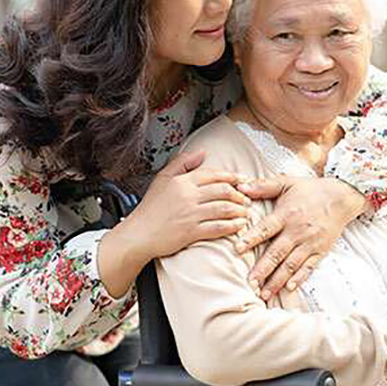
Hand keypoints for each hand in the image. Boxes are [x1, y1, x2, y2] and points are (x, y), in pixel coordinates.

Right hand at [98, 151, 250, 297]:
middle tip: (247, 198)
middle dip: (239, 194)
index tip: (242, 180)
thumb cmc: (150, 208)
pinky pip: (218, 227)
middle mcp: (188, 196)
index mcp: (182, 181)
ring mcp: (191, 214)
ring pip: (223, 209)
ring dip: (239, 210)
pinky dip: (232, 226)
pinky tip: (238, 225)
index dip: (231, 177)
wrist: (139, 234)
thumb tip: (202, 152)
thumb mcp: (162, 178)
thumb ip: (182, 162)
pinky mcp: (192, 232)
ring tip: (245, 212)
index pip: (213, 174)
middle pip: (223, 191)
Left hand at [235, 176, 366, 299]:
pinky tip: (288, 288)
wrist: (342, 196)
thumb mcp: (286, 182)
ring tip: (263, 293)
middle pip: (277, 253)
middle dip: (263, 270)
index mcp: (287, 214)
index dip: (251, 239)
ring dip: (277, 280)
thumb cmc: (310, 189)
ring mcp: (310, 243)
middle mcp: (298, 231)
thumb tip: (239, 185)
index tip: (237, 250)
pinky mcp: (321, 251)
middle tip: (249, 283)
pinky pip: (309, 267)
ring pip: (291, 265)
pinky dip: (299, 279)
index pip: (266, 229)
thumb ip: (263, 185)